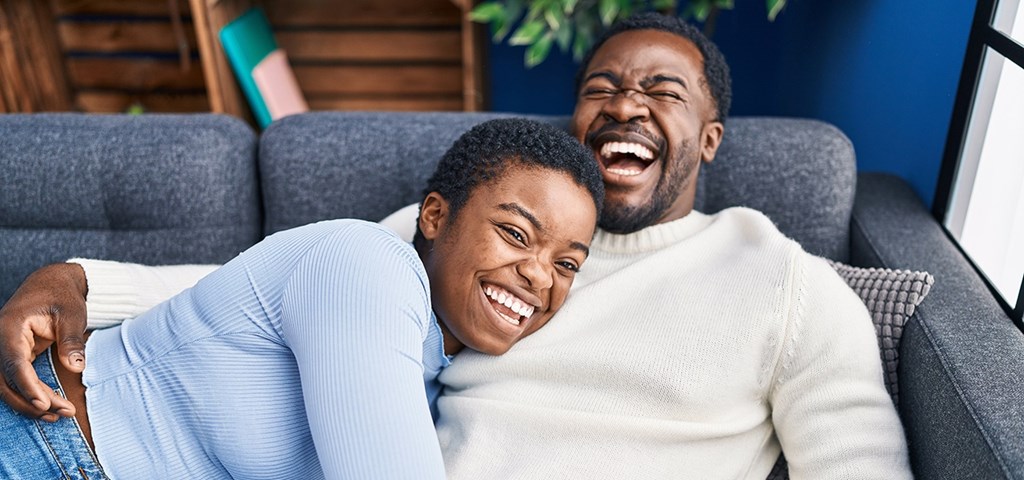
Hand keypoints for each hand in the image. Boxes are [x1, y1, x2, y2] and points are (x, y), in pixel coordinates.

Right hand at [0, 263, 87, 420]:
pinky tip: (48, 407)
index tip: (45, 404)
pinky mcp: (11, 356)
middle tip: (64, 412)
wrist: (52, 284)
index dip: (27, 386)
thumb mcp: (72, 314)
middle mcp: (0, 340)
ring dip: (29, 402)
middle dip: (32, 400)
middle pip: (6, 379)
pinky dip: (29, 394)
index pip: (14, 362)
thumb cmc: (62, 296)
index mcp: (10, 326)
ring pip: (6, 384)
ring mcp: (3, 349)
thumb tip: (76, 367)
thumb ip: (72, 340)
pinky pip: (14, 380)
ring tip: (59, 414)